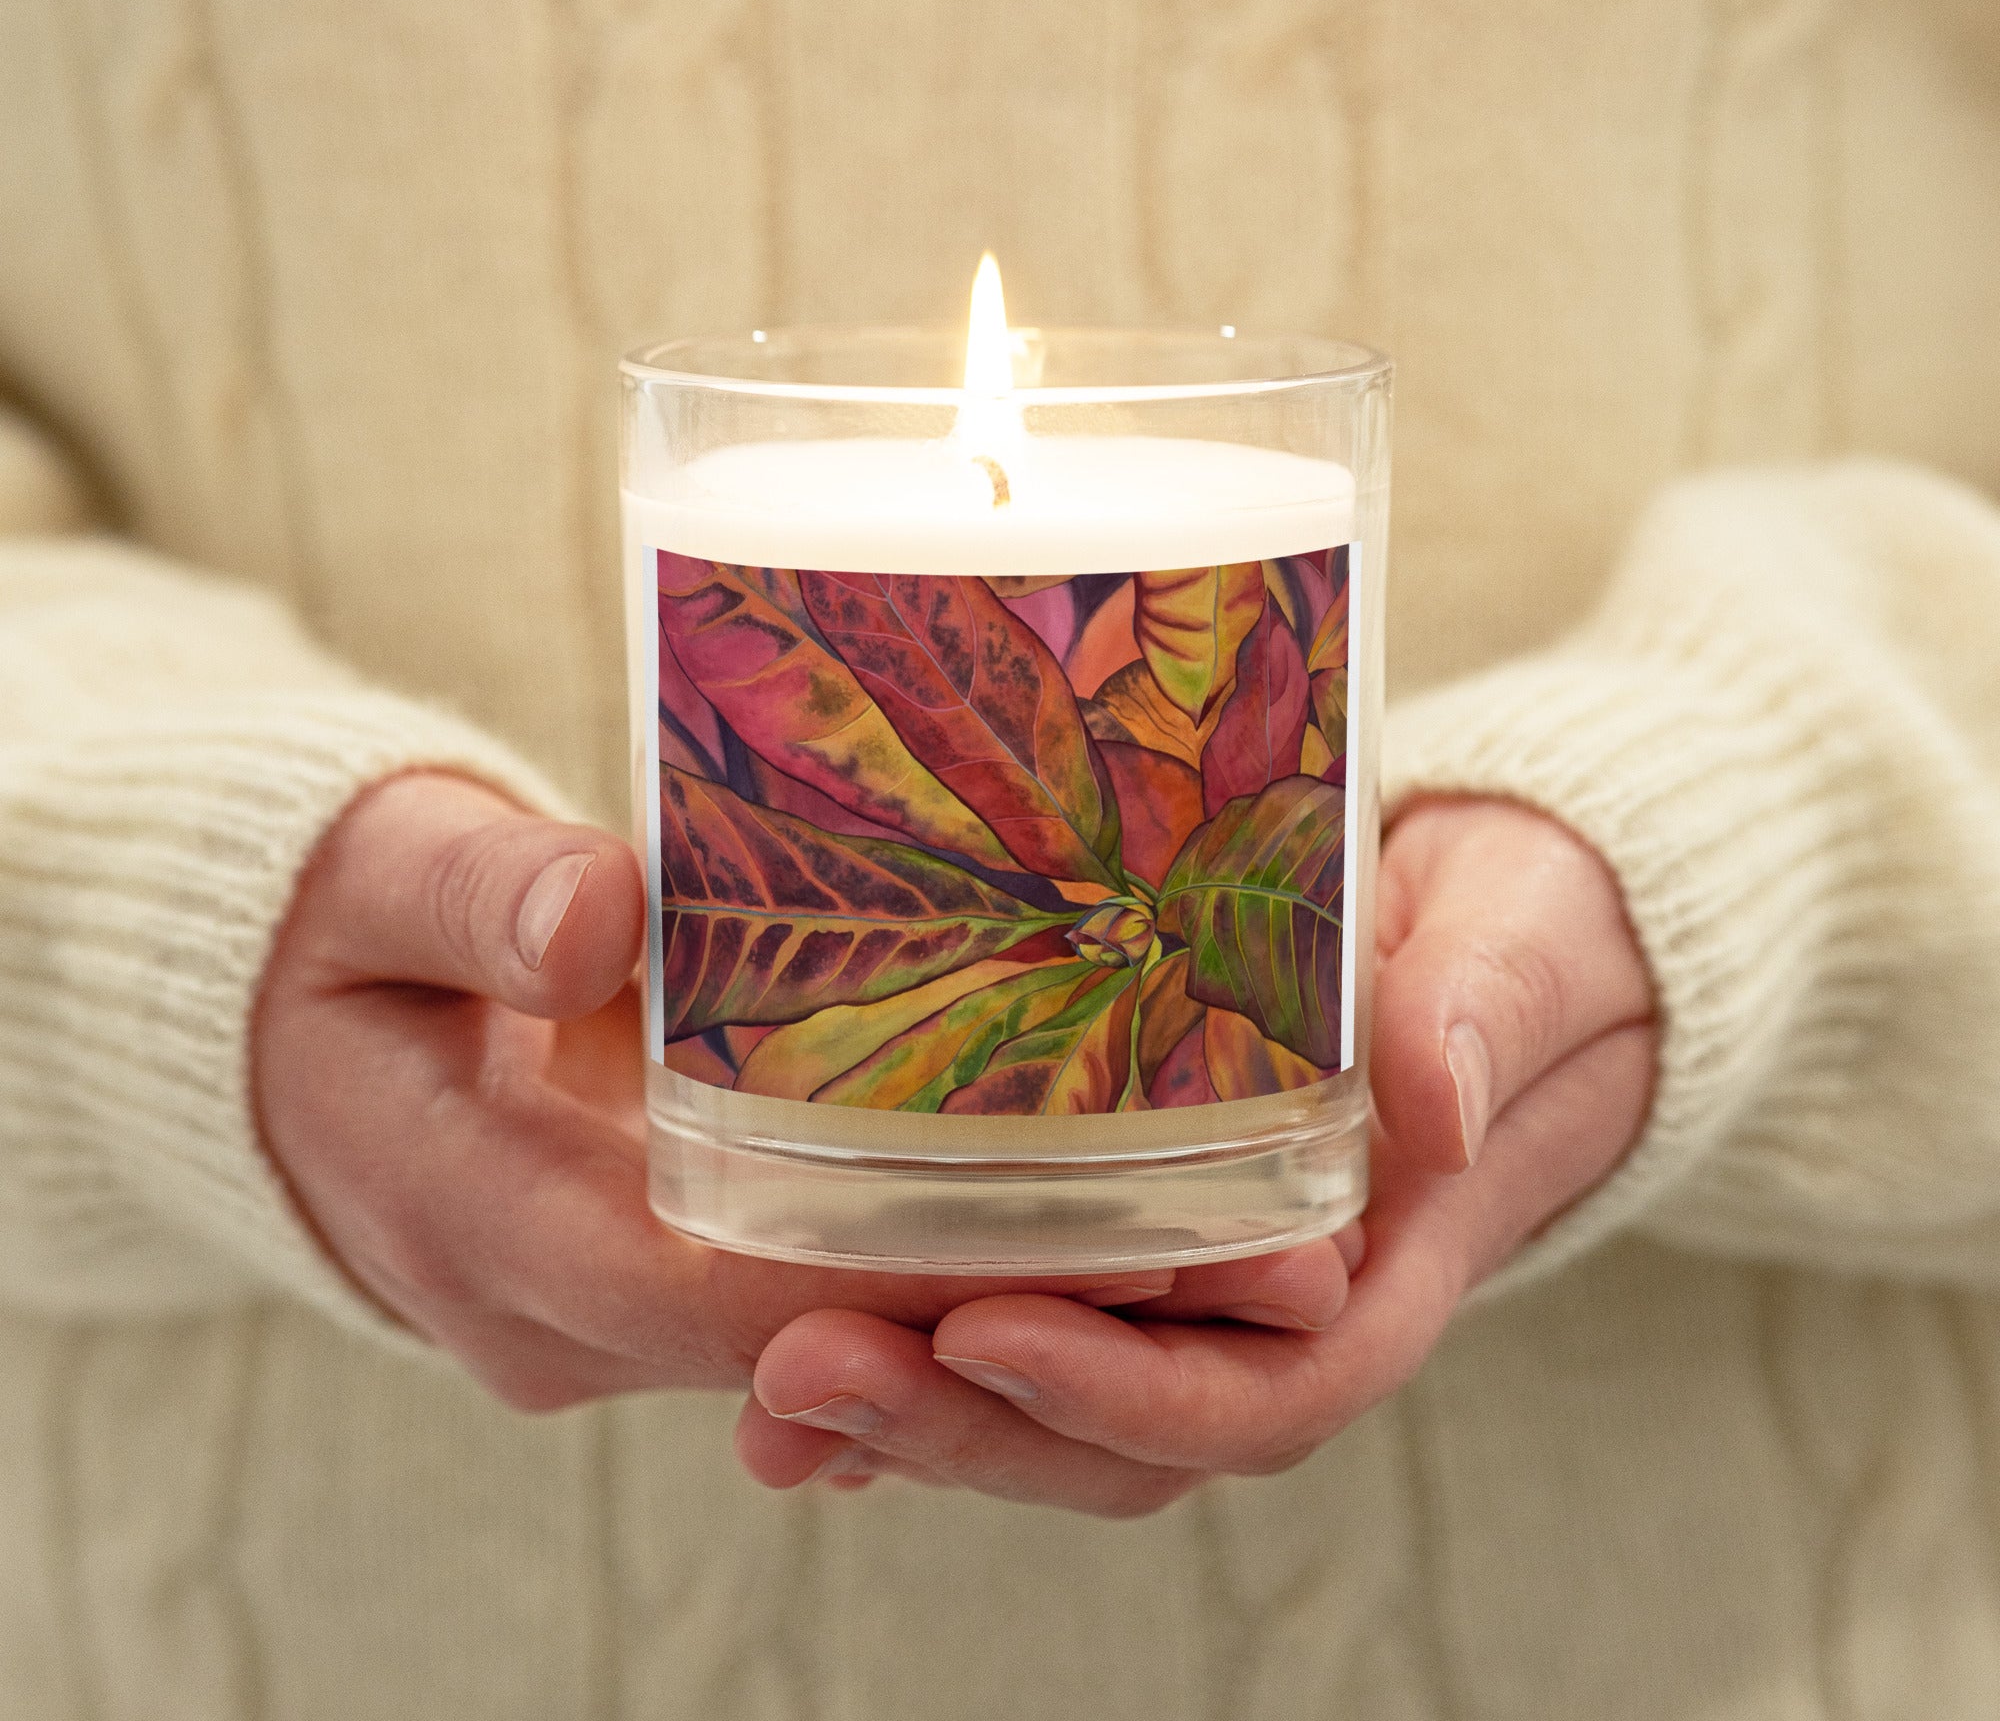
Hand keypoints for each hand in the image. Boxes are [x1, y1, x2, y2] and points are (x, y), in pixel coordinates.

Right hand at [252, 773, 1346, 1419]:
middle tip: (1246, 1248)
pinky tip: (1091, 1223)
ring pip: (840, 1351)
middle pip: (824, 1347)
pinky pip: (817, 1312)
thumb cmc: (335, 938)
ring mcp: (614, 1321)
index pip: (735, 1297)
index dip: (926, 1281)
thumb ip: (476, 892)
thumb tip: (596, 912)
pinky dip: (944, 1282)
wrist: (286, 1032)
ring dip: (1015, 1311)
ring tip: (1226, 1239)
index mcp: (489, 1223)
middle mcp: (565, 1316)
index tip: (1107, 1233)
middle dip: (1027, 1311)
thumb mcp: (380, 878)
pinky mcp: (657, 1290)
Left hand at [735, 797, 1657, 1512]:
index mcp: (1385, 1269)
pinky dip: (916, 1358)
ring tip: (766, 1381)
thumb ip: (1483, 1012)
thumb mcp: (1517, 947)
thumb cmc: (1520, 941)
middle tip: (800, 1367)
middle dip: (964, 1423)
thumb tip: (1432, 1096)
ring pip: (1056, 1408)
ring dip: (911, 1414)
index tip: (985, 1331)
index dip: (1123, 1391)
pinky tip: (792, 1348)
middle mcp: (1283, 1313)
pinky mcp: (1139, 1245)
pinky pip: (1026, 1329)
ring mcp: (1204, 1292)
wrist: (1505, 942)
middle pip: (1124, 1435)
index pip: (1262, 1391)